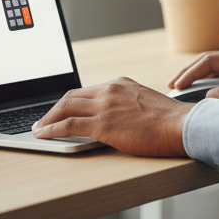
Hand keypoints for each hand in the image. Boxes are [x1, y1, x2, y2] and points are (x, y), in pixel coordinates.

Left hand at [32, 78, 190, 156]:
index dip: (69, 102)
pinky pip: (68, 125)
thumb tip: (115, 118)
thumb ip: (126, 105)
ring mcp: (105, 105)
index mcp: (120, 83)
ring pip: (65, 108)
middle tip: (43, 120)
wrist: (180, 125)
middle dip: (54, 109)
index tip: (61, 111)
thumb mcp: (144, 103)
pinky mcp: (103, 124)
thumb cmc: (168, 121)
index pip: (86, 90)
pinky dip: (51, 129)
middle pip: (71, 96)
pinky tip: (43, 135)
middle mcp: (110, 89)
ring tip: (38, 129)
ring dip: (47, 119)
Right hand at [168, 48, 218, 105]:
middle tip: (171, 86)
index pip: (209, 61)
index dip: (190, 73)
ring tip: (181, 88)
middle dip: (188, 72)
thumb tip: (208, 98)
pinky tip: (204, 90)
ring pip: (216, 67)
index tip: (175, 86)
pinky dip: (211, 80)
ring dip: (198, 76)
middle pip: (208, 61)